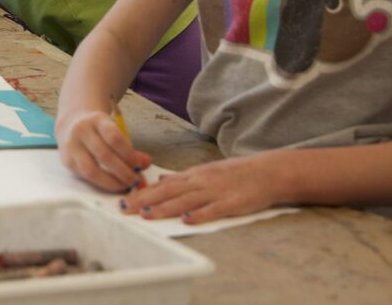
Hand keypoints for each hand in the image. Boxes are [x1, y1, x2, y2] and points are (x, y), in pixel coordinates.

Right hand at [56, 108, 150, 192]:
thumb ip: (130, 148)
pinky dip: (100, 183)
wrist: (71, 124)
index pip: (114, 137)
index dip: (129, 154)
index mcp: (96, 120)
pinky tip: (111, 184)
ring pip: (91, 170)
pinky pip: (85, 176)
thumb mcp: (114, 131)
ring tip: (125, 186)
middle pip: (104, 155)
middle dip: (123, 172)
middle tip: (136, 181)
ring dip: (111, 182)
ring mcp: (71, 146)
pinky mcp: (66, 161)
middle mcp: (81, 131)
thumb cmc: (99, 130)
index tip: (141, 165)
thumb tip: (146, 163)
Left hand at [122, 152, 283, 223]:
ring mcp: (216, 191)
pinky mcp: (232, 203)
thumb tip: (160, 179)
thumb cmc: (236, 173)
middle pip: (169, 191)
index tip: (124, 201)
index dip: (142, 193)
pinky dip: (200, 214)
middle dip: (145, 201)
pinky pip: (214, 209)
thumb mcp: (205, 171)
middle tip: (125, 210)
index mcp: (193, 175)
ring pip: (186, 200)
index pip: (162, 184)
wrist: (267, 171)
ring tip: (147, 215)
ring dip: (165, 208)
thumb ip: (182, 177)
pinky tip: (188, 220)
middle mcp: (201, 181)